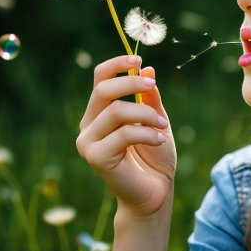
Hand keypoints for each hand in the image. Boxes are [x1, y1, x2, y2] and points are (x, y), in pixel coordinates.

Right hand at [76, 55, 176, 217]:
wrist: (156, 191)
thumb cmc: (155, 156)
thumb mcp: (156, 120)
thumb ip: (150, 98)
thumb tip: (147, 69)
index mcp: (100, 112)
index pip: (99, 78)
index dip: (116, 64)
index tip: (138, 59)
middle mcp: (88, 125)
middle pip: (103, 89)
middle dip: (131, 83)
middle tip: (152, 86)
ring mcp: (88, 142)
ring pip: (116, 111)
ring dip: (145, 114)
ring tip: (162, 126)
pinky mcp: (95, 158)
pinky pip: (123, 134)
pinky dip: (146, 133)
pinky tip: (159, 140)